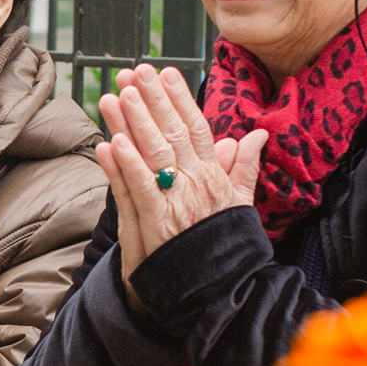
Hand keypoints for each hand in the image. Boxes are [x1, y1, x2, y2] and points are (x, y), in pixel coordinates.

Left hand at [96, 64, 261, 300]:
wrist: (219, 293)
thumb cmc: (222, 247)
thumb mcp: (238, 205)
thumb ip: (243, 168)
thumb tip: (255, 135)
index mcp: (214, 178)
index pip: (196, 129)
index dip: (180, 100)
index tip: (166, 73)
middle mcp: (196, 186)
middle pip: (172, 135)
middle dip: (152, 101)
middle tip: (135, 72)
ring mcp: (175, 205)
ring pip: (152, 157)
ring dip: (133, 124)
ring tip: (117, 95)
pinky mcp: (156, 227)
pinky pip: (140, 192)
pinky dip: (125, 168)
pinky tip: (111, 144)